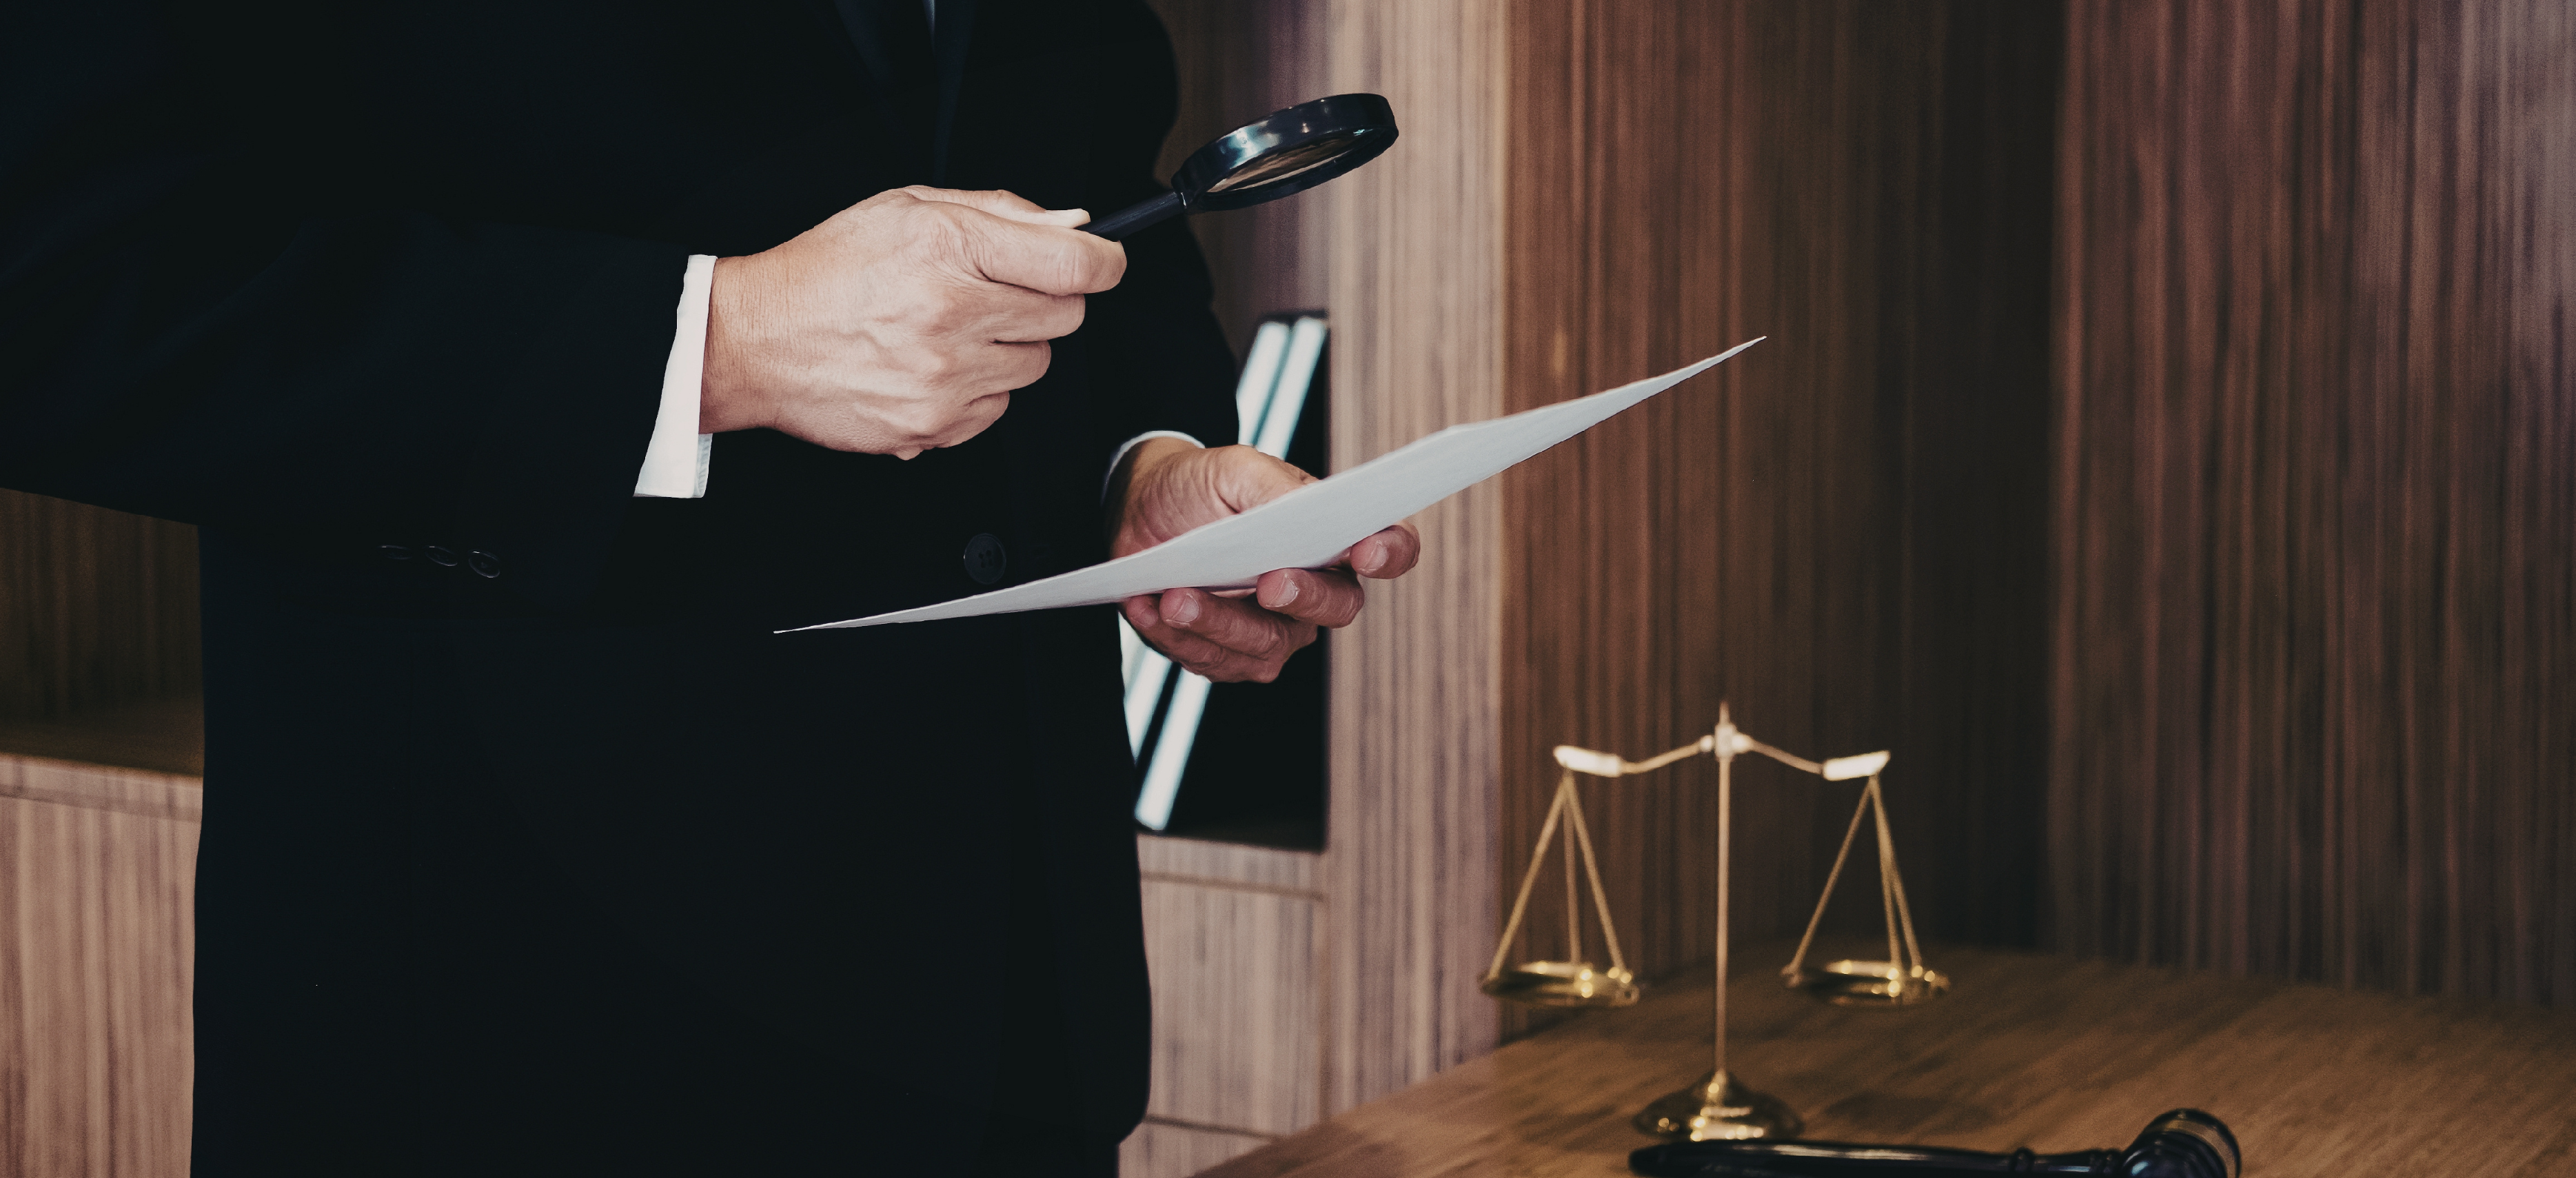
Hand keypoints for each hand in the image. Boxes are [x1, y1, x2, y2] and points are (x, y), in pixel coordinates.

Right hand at [700, 187, 1125, 458]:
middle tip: (995, 291)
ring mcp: (945, 377)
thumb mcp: (909, 209)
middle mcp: (951, 314)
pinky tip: (933, 366)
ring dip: (1009, 346)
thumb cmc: (827, 271)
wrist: (757, 340)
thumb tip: (1070, 224)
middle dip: (1045, 299)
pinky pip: (998, 408)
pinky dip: (978, 389)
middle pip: (1065, 316)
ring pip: (1036, 365)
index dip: (1103, 260)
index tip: (1103, 261)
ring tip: (952, 329)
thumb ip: (999, 212)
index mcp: (949, 248)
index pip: (1074, 264)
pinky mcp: (933, 425)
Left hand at [1109, 438, 1420, 682]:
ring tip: (1174, 595)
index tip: (1366, 551)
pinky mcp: (1230, 657)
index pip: (1388, 549)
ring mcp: (1277, 631)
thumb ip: (1274, 488)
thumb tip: (1306, 508)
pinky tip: (1147, 608)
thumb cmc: (1200, 486)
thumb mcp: (1234, 469)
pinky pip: (1214, 662)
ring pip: (1268, 646)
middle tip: (1268, 583)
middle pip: (1337, 609)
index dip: (1391, 553)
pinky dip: (1177, 637)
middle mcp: (1317, 590)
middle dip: (1303, 597)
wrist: (1143, 512)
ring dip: (1217, 623)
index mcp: (1332, 537)